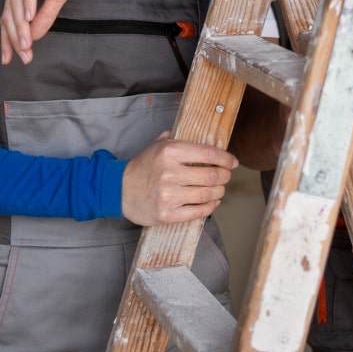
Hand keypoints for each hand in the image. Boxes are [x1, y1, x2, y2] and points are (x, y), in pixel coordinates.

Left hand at [0, 0, 93, 64]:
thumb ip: (46, 15)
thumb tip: (34, 37)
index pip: (9, 18)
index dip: (10, 39)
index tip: (13, 59)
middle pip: (9, 13)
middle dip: (15, 37)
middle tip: (24, 56)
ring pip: (16, 2)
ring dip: (20, 25)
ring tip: (25, 44)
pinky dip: (27, 1)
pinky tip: (29, 16)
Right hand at [122, 131, 238, 225]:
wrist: (119, 190)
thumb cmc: (143, 167)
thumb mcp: (157, 146)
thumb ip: (178, 138)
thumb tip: (203, 137)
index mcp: (169, 151)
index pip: (208, 154)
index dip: (226, 159)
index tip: (232, 162)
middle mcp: (169, 173)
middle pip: (212, 176)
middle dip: (225, 176)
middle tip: (226, 176)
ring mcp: (168, 195)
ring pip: (208, 194)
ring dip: (219, 192)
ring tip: (219, 189)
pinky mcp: (167, 214)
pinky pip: (198, 211)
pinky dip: (210, 207)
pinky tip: (212, 202)